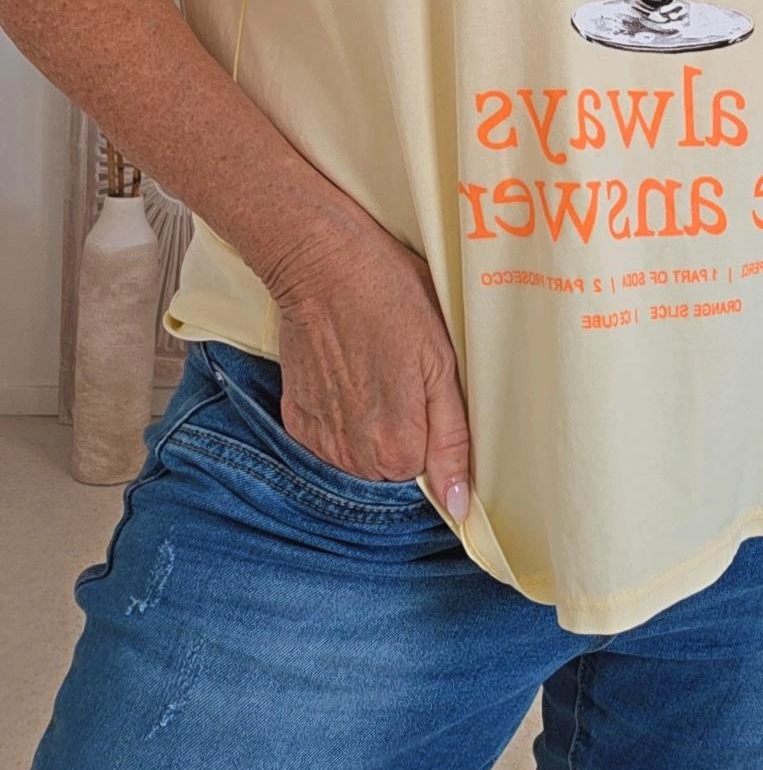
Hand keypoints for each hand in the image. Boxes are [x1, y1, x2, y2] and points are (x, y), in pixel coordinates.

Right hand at [263, 198, 471, 519]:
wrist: (320, 262)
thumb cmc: (391, 299)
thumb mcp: (442, 363)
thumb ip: (452, 440)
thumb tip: (459, 506)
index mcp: (397, 449)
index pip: (431, 476)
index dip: (439, 437)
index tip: (433, 397)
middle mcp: (353, 458)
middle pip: (395, 471)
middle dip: (408, 435)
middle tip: (406, 379)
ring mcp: (318, 441)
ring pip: (362, 459)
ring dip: (374, 429)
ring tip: (377, 374)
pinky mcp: (295, 419)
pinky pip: (330, 442)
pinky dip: (343, 418)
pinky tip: (350, 377)